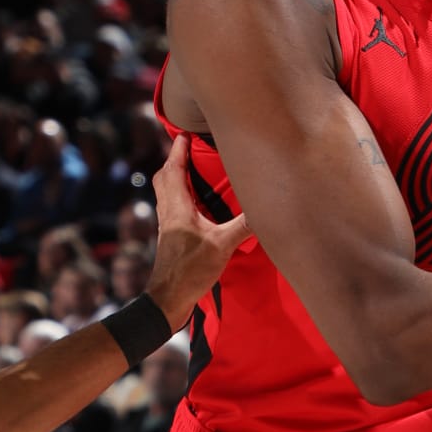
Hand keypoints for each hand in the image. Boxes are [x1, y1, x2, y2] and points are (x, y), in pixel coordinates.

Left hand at [149, 136, 248, 329]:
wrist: (168, 299)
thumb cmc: (190, 271)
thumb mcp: (222, 246)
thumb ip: (243, 226)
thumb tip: (267, 208)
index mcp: (177, 206)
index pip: (173, 168)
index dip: (178, 148)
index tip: (185, 132)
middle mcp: (168, 211)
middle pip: (164, 177)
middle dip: (175, 160)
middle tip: (189, 148)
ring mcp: (167, 225)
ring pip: (166, 192)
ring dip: (176, 177)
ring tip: (193, 170)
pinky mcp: (170, 238)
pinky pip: (172, 207)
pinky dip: (181, 196)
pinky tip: (196, 205)